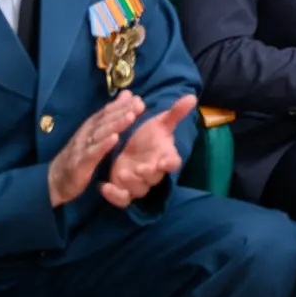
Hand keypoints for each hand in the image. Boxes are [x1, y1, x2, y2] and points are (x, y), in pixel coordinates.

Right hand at [49, 91, 145, 206]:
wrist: (56, 180)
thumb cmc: (80, 155)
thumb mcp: (94, 135)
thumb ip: (109, 117)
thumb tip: (126, 96)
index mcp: (91, 127)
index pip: (107, 112)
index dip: (122, 104)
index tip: (138, 98)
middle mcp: (86, 133)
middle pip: (106, 119)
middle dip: (123, 110)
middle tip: (139, 103)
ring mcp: (83, 147)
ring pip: (101, 133)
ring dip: (116, 124)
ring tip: (131, 116)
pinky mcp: (81, 162)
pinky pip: (93, 153)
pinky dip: (104, 145)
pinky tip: (115, 139)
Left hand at [99, 94, 197, 208]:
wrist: (126, 146)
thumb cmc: (146, 135)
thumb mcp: (159, 122)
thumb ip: (175, 113)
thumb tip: (191, 97)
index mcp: (164, 156)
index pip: (173, 163)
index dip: (170, 163)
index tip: (164, 161)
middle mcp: (153, 172)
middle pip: (155, 178)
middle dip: (148, 174)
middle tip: (141, 167)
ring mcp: (138, 182)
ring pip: (138, 190)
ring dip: (131, 183)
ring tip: (122, 172)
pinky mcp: (123, 190)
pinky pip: (122, 199)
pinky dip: (114, 196)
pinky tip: (104, 186)